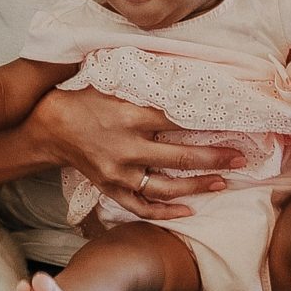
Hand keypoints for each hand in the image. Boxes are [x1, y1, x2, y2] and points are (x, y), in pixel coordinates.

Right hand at [25, 86, 244, 220]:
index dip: (208, 123)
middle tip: (240, 157)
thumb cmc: (85, 100)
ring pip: (166, 186)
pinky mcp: (111, 188)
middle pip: (180, 156)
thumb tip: (185, 78)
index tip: (233, 124)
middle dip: (215, 157)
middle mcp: (127, 147)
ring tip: (223, 182)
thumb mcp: (114, 83)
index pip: (178, 121)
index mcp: (130, 116)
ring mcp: (118, 172)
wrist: (50, 127)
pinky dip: (165, 211)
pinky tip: (189, 210)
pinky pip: (141, 206)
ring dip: (198, 185)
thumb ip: (148, 85)